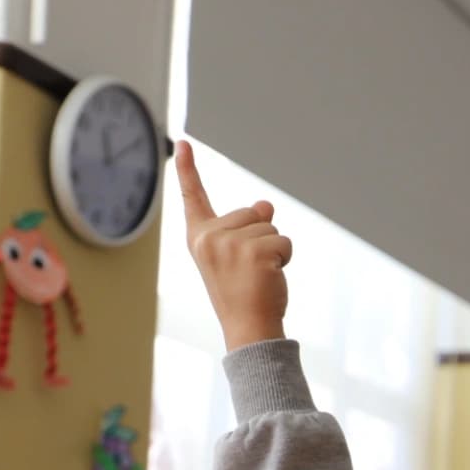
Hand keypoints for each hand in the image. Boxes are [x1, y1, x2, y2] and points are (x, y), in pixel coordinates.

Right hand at [174, 141, 293, 351]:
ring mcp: (229, 244)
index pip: (193, 197)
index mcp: (199, 237)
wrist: (248, 326)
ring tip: (259, 275)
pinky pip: (284, 242)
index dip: (189, 169)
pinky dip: (286, 258)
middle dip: (261, 238)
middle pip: (252, 213)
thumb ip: (247, 228)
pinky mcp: (253, 252)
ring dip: (275, 251)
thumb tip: (266, 205)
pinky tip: (271, 277)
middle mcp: (209, 237)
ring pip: (271, 228)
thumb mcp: (239, 255)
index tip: (183, 143)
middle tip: (250, 270)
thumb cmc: (243, 292)